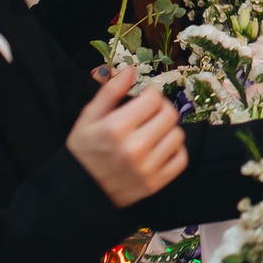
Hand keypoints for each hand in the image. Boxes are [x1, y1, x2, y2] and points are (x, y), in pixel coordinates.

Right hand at [67, 66, 188, 205]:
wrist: (80, 192)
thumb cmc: (84, 152)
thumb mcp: (89, 118)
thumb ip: (110, 91)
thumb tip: (130, 70)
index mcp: (116, 128)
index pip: (154, 98)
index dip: (150, 94)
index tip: (143, 99)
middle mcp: (134, 148)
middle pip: (169, 114)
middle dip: (160, 109)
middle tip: (149, 114)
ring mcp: (147, 168)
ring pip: (178, 135)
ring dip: (167, 130)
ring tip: (151, 133)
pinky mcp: (155, 184)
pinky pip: (181, 159)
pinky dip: (174, 151)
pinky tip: (158, 149)